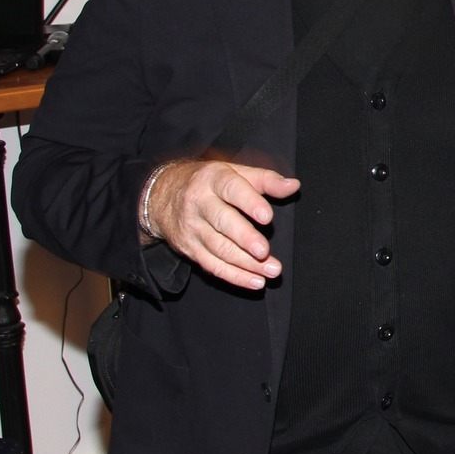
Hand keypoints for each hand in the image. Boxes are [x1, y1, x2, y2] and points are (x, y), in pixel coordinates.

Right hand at [144, 158, 299, 290]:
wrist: (161, 196)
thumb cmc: (208, 183)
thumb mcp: (233, 172)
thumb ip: (265, 180)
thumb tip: (293, 186)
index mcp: (213, 179)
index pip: (231, 189)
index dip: (249, 203)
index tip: (267, 217)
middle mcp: (199, 203)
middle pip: (222, 222)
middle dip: (244, 239)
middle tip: (265, 251)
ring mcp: (192, 228)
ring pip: (219, 248)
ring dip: (246, 263)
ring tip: (271, 271)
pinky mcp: (189, 249)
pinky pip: (212, 266)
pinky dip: (234, 276)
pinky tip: (255, 281)